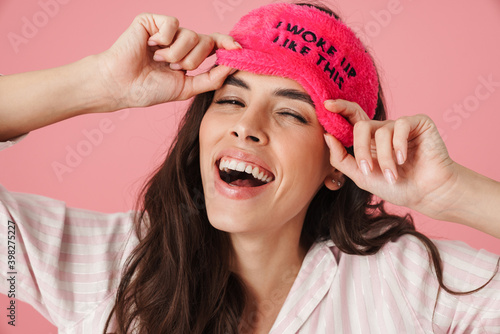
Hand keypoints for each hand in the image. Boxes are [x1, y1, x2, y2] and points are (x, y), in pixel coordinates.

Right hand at [96, 13, 239, 109]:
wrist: (122, 85)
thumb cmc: (150, 89)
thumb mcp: (187, 88)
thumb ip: (211, 78)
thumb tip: (233, 67)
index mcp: (188, 55)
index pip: (213, 44)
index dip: (226, 44)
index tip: (238, 49)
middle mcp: (179, 41)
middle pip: (205, 41)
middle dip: (192, 60)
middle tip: (173, 68)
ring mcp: (167, 30)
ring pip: (190, 35)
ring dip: (176, 54)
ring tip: (158, 60)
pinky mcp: (153, 21)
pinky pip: (173, 24)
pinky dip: (164, 40)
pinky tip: (150, 46)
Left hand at [323, 99, 459, 218]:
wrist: (427, 194)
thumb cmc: (395, 187)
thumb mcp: (362, 176)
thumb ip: (341, 158)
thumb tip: (326, 136)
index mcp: (368, 140)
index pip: (352, 118)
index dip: (340, 108)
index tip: (326, 105)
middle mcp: (383, 130)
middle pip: (361, 126)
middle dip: (361, 149)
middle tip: (367, 170)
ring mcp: (400, 126)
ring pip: (381, 132)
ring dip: (385, 158)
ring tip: (392, 176)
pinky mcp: (418, 123)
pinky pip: (401, 125)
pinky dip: (399, 145)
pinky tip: (404, 159)